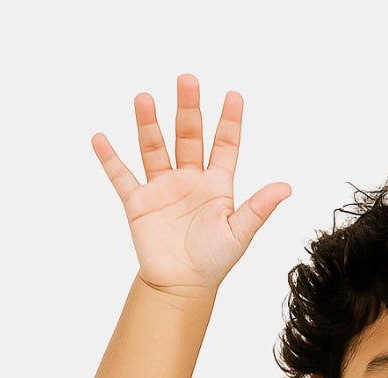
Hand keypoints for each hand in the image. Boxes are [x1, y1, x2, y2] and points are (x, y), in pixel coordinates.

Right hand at [92, 74, 291, 293]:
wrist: (182, 287)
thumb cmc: (214, 262)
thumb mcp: (240, 232)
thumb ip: (259, 208)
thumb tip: (286, 187)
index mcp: (216, 186)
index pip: (224, 145)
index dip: (229, 121)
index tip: (234, 95)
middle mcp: (189, 180)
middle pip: (188, 136)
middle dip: (188, 109)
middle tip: (187, 80)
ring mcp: (163, 189)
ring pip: (154, 148)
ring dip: (148, 124)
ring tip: (144, 98)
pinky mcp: (139, 203)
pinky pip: (121, 176)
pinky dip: (110, 158)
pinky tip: (101, 138)